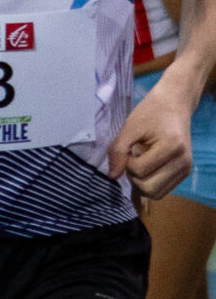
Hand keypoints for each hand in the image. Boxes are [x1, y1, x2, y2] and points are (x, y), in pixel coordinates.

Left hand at [109, 78, 193, 196]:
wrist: (174, 103)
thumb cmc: (151, 111)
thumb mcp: (130, 126)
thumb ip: (118, 149)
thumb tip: (112, 176)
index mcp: (172, 147)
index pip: (140, 171)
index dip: (127, 162)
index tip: (128, 148)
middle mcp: (183, 163)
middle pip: (149, 189)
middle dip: (134, 176)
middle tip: (132, 158)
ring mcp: (186, 170)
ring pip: (156, 194)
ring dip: (142, 182)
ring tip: (140, 161)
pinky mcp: (185, 173)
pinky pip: (163, 190)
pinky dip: (151, 182)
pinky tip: (148, 165)